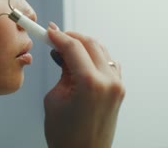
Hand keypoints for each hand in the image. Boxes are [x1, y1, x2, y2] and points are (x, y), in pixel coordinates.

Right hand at [44, 22, 124, 147]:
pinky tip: (83, 61)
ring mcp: (117, 85)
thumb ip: (62, 71)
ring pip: (101, 51)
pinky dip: (96, 57)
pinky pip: (109, 63)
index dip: (58, 36)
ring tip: (67, 49)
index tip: (48, 32)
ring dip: (84, 46)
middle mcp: (108, 81)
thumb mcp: (55, 98)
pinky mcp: (119, 90)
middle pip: (90, 44)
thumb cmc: (66, 135)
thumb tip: (63, 53)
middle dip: (71, 37)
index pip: (73, 47)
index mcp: (90, 83)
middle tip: (55, 37)